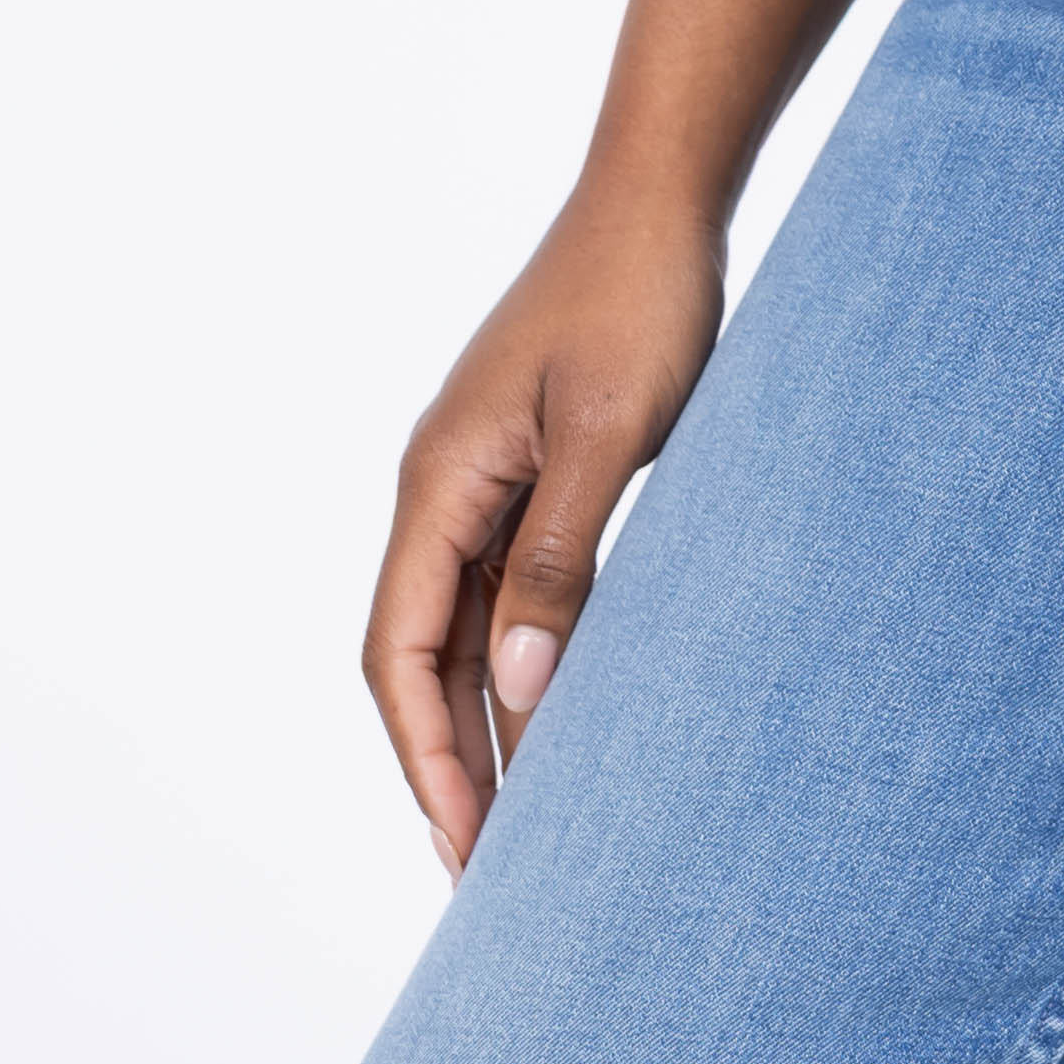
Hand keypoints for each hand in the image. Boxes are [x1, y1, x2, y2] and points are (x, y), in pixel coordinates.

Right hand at [357, 0, 875, 871]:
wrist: (663, 191)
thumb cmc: (640, 296)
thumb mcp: (613, 432)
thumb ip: (560, 560)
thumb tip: (519, 693)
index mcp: (439, 480)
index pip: (399, 652)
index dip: (425, 756)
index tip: (465, 848)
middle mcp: (443, 485)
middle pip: (416, 653)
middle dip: (445, 762)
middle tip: (490, 872)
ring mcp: (483, 474)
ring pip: (461, 626)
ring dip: (484, 718)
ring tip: (525, 821)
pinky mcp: (530, 464)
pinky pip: (506, 585)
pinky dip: (522, 656)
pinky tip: (564, 709)